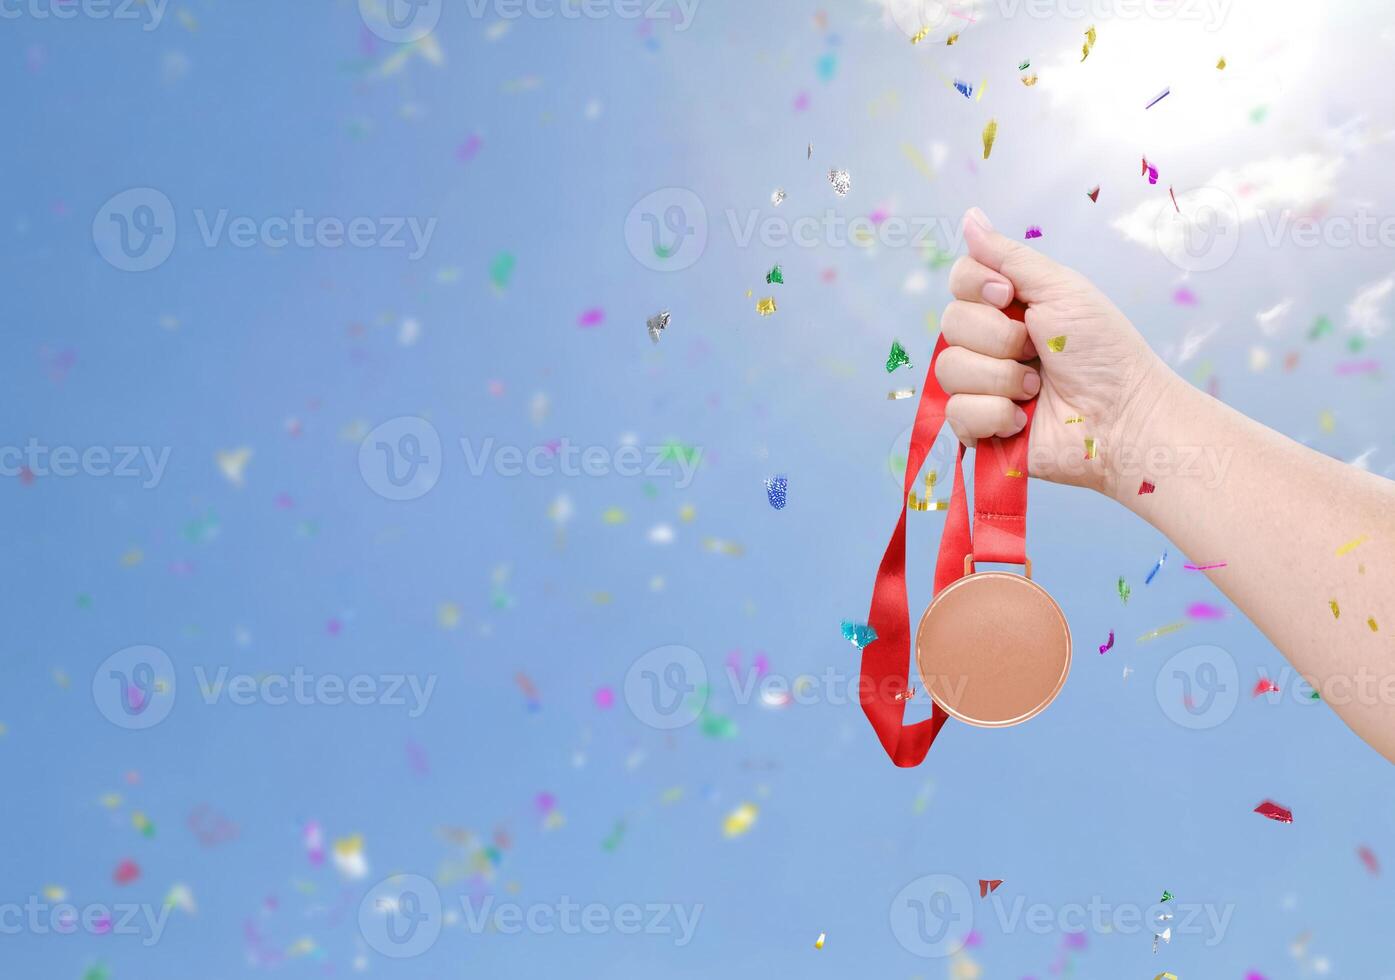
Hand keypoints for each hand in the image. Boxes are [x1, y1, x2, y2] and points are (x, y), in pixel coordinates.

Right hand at [936, 207, 1172, 495]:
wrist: (1123, 418)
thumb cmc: (1104, 353)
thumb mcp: (1062, 290)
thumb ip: (1010, 256)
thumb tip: (969, 215)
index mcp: (1007, 308)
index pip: (959, 280)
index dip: (977, 286)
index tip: (1011, 298)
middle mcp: (988, 344)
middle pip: (950, 323)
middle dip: (999, 338)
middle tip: (1038, 351)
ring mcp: (980, 386)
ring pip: (949, 369)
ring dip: (1002, 378)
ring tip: (1037, 389)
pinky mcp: (977, 427)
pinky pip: (954, 413)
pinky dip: (995, 414)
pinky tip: (1022, 420)